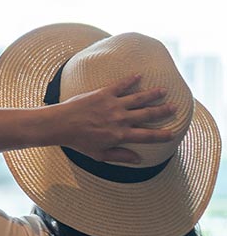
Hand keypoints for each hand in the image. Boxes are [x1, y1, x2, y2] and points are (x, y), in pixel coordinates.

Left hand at [55, 74, 175, 163]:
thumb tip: (138, 160)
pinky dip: (130, 79)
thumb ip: (119, 156)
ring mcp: (113, 104)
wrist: (60, 124)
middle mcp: (120, 119)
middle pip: (148, 114)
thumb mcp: (99, 155)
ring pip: (139, 98)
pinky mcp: (104, 93)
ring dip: (152, 94)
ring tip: (163, 90)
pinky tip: (139, 75)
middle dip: (163, 111)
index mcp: (120, 135)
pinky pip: (121, 85)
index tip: (173, 133)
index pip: (147, 136)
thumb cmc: (78, 142)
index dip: (162, 135)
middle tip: (174, 107)